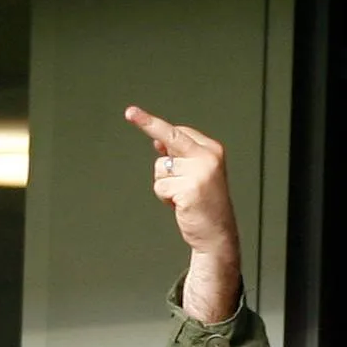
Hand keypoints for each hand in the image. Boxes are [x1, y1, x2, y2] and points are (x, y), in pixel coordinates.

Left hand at [124, 105, 240, 324]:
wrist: (217, 235)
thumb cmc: (205, 205)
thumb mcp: (196, 175)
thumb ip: (179, 157)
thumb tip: (157, 141)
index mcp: (212, 150)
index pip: (179, 131)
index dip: (156, 127)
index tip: (135, 113)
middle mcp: (207, 158)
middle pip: (169, 138)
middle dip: (148, 123)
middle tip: (129, 112)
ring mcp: (199, 173)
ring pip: (160, 169)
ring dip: (165, 185)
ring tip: (183, 196)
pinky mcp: (189, 189)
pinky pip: (160, 187)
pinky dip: (165, 198)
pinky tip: (181, 205)